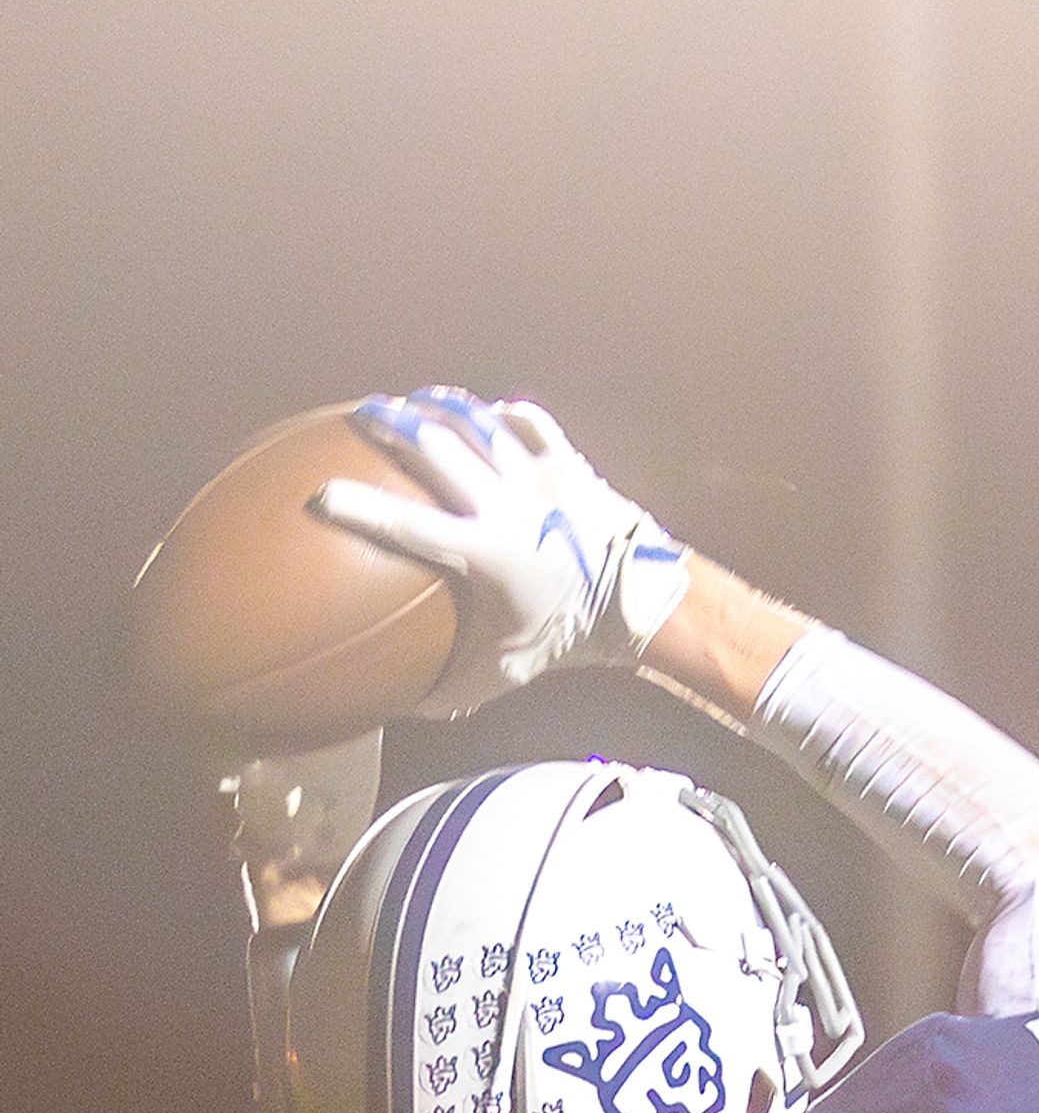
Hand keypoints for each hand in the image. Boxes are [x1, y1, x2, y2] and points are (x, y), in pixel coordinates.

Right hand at [310, 391, 687, 714]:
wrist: (645, 603)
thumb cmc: (573, 636)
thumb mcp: (512, 666)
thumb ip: (459, 684)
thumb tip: (412, 710)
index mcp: (481, 552)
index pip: (405, 526)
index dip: (358, 508)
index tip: (320, 494)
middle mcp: (502, 504)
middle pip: (433, 447)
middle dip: (392, 423)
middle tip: (364, 413)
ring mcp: (535, 476)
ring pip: (475, 422)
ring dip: (440, 406)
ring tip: (414, 401)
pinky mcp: (566, 462)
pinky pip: (528, 421)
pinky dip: (504, 413)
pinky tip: (488, 411)